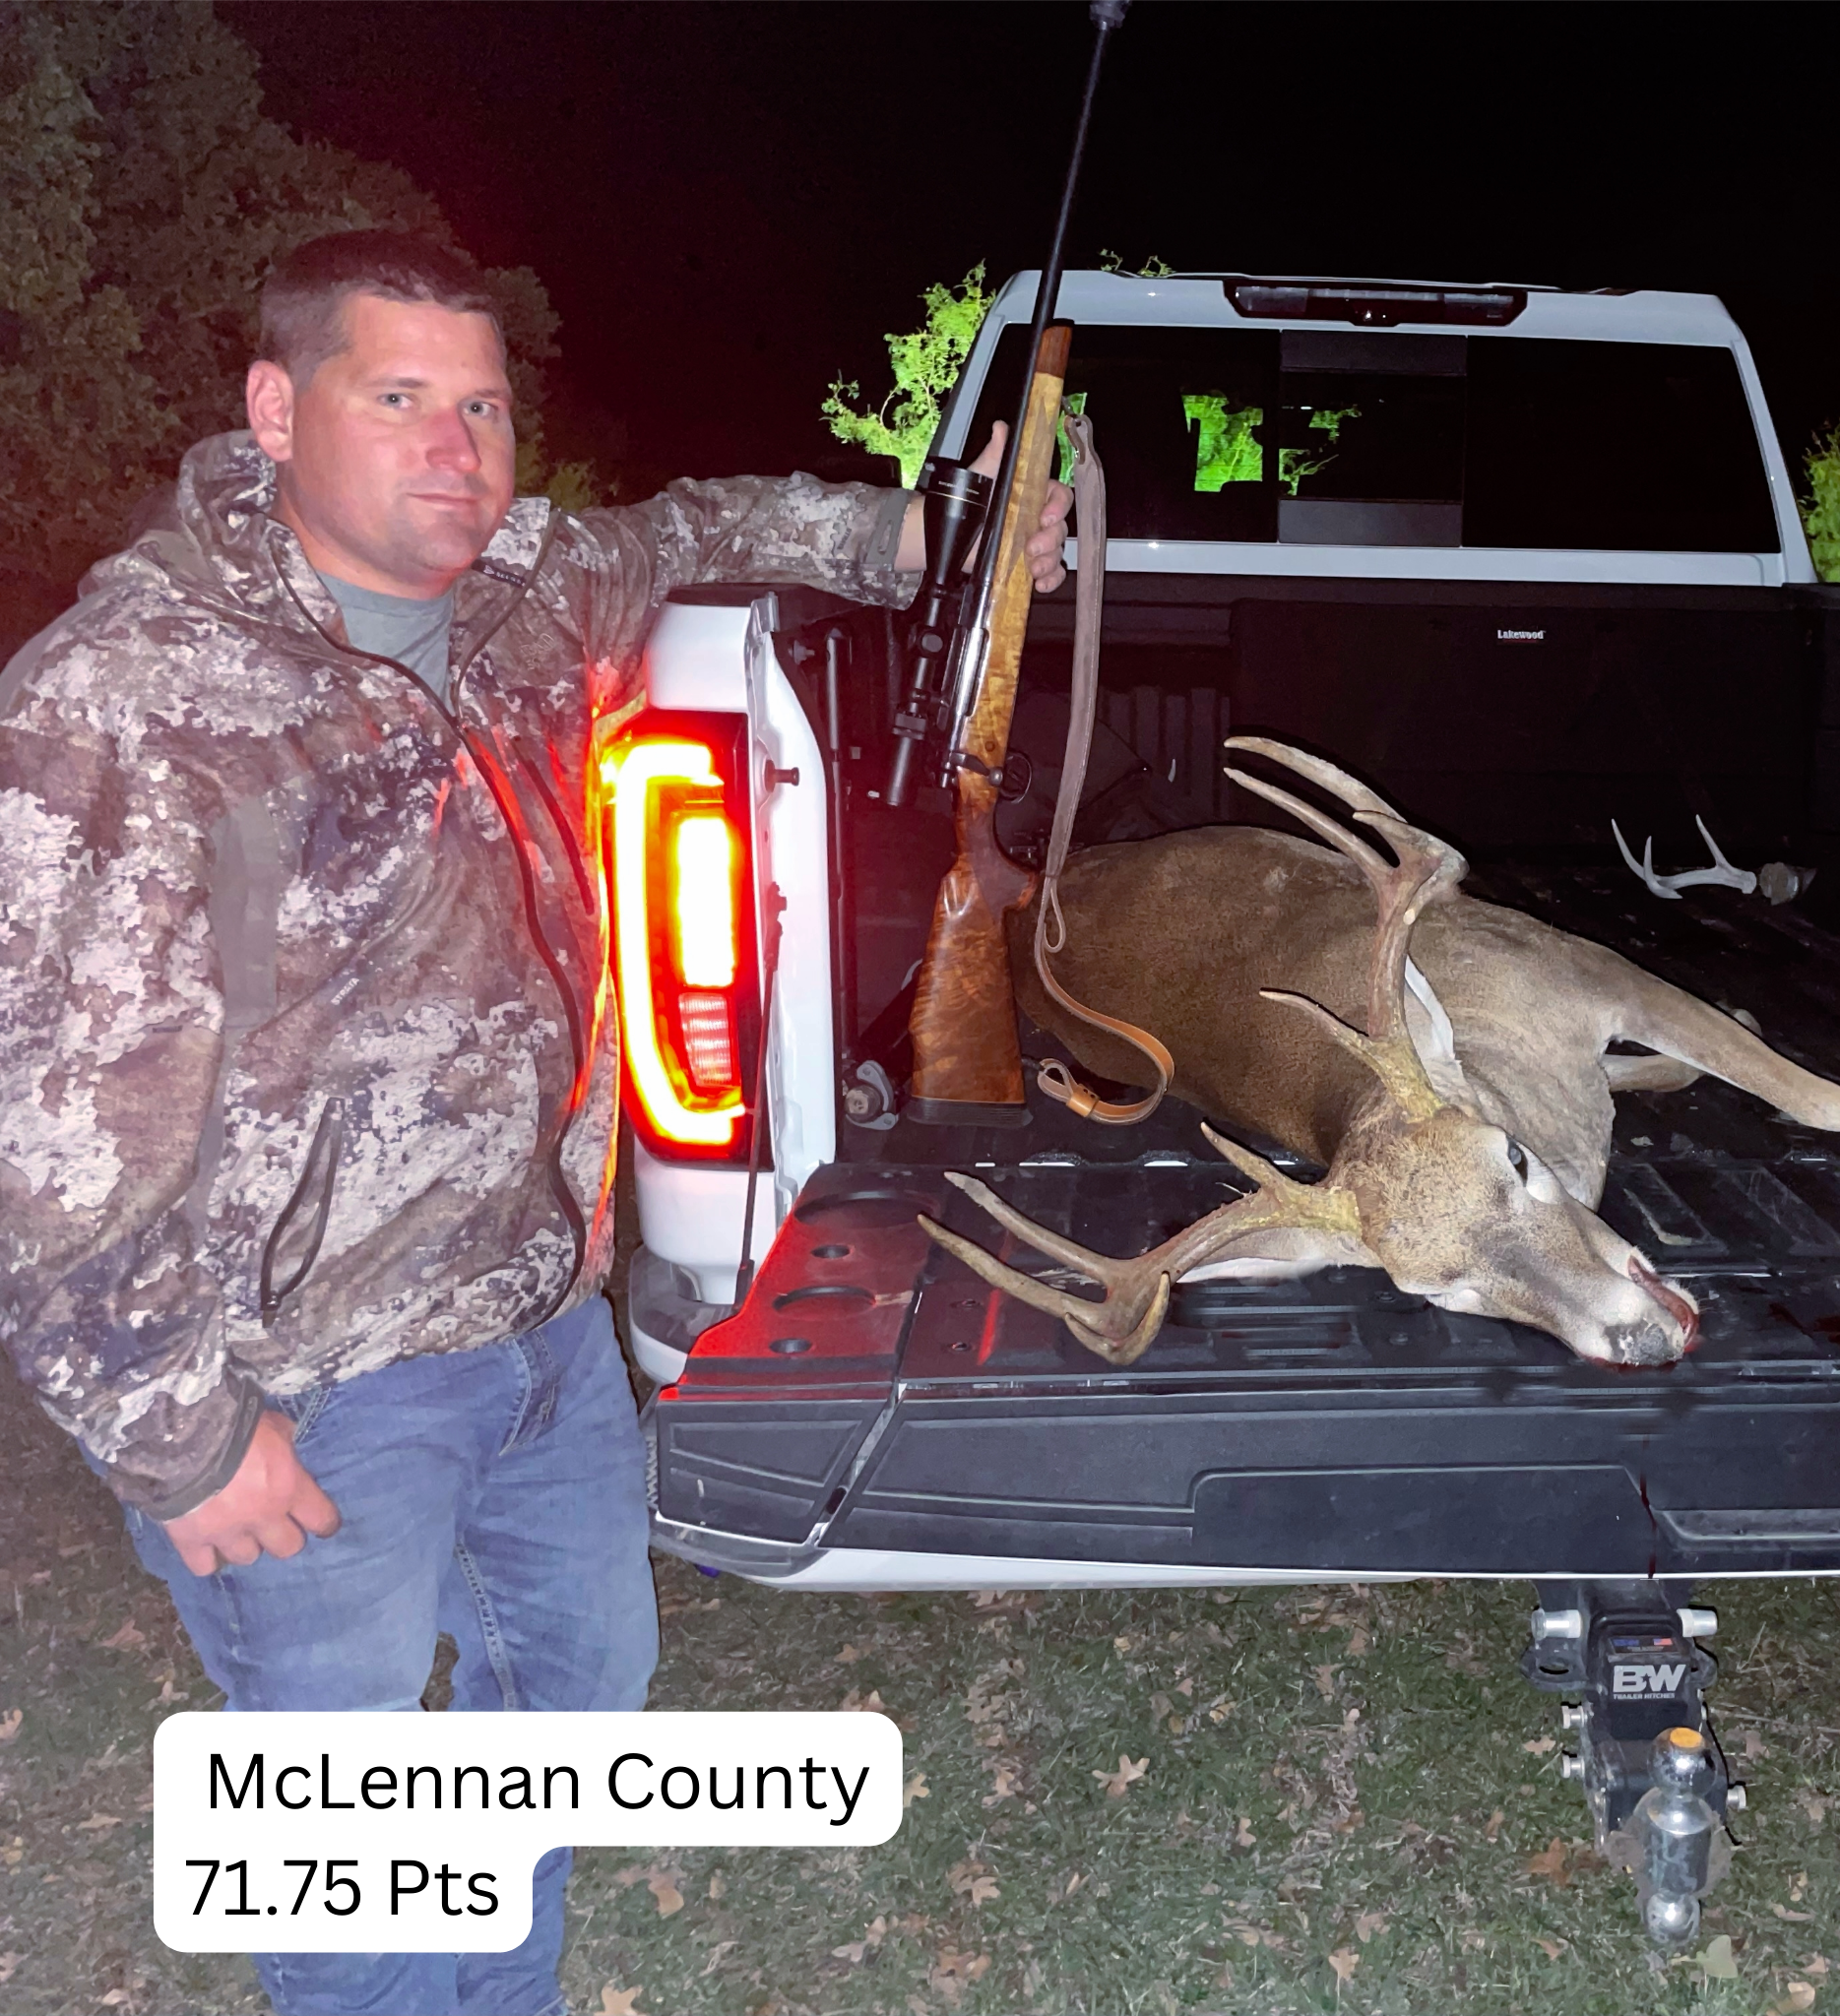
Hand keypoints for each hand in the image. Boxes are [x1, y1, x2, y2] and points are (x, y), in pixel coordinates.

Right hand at [161, 1409, 340, 1575]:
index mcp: (289, 1488)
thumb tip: (285, 1447)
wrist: (184, 1434)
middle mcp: (263, 1517)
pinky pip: (204, 1566)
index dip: (324, 1523)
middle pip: (287, 1548)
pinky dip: (206, 1559)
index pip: (321, 1519)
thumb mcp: (273, 1424)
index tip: (323, 1525)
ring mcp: (227, 1533)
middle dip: (283, 1537)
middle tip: (274, 1525)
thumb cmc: (236, 1424)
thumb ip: (284, 1442)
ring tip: (237, 1532)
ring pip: (246, 1557)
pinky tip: (205, 1548)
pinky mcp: (192, 1541)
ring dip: (245, 1545)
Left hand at [894, 421, 1073, 590]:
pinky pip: (1050, 573)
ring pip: (1057, 552)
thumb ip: (995, 453)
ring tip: (1032, 568)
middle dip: (1050, 540)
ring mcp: (1034, 544)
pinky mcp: (1026, 566)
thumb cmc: (968, 502)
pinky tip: (1040, 583)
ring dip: (1049, 562)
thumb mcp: (982, 474)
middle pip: (1060, 529)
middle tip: (1031, 548)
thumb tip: (1002, 428)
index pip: (1059, 497)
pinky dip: (1050, 579)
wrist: (949, 534)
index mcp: (1033, 495)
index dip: (1058, 507)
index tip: (1045, 516)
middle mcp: (1036, 519)